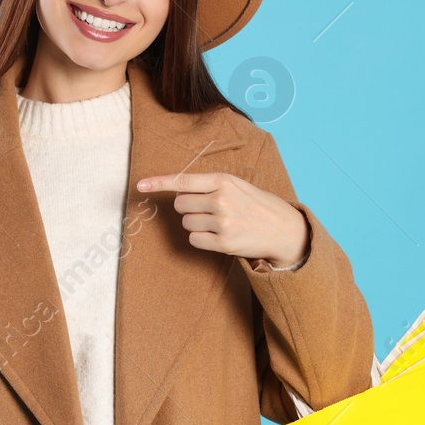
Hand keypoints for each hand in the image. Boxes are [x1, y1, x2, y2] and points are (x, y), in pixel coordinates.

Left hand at [136, 170, 307, 266]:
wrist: (284, 229)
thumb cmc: (256, 205)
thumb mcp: (237, 186)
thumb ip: (209, 186)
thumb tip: (177, 193)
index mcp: (223, 181)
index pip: (183, 181)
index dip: (159, 183)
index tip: (140, 185)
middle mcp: (221, 199)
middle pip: (180, 205)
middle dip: (188, 208)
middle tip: (208, 210)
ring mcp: (222, 222)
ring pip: (186, 223)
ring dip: (196, 224)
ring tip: (219, 223)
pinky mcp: (223, 243)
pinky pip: (194, 239)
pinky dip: (201, 239)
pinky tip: (218, 236)